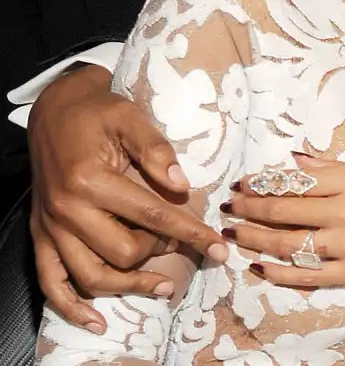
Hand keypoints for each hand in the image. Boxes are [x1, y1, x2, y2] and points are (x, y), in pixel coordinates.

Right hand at [28, 65, 227, 330]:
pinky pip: (50, 281)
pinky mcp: (40, 235)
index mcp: (91, 181)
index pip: (154, 217)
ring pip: (92, 275)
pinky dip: (71, 306)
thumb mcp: (130, 117)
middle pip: (124, 252)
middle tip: (181, 239)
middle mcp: (67, 210)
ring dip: (129, 286)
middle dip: (160, 250)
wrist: (54, 109)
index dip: (192, 233)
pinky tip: (96, 320)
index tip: (219, 248)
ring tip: (163, 286)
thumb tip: (181, 186)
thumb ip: (156, 149)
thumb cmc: (97, 112)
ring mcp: (51, 227)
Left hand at [223, 154, 344, 289]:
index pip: (295, 181)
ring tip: (234, 233)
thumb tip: (296, 162)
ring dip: (255, 238)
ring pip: (288, 243)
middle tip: (229, 206)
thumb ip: (335, 169)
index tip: (244, 183)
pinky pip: (307, 274)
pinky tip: (260, 267)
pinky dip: (279, 272)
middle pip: (284, 210)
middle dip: (250, 208)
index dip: (262, 182)